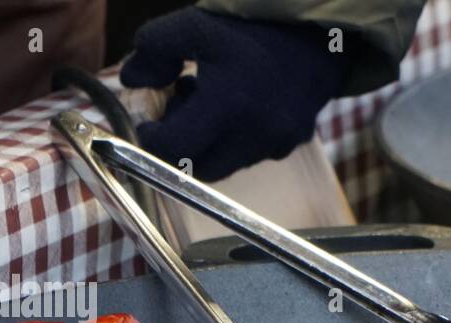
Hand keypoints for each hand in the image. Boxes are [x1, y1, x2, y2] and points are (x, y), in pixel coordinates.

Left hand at [120, 8, 348, 180]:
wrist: (319, 33)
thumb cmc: (254, 27)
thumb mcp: (195, 25)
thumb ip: (154, 49)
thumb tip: (130, 80)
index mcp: (228, 106)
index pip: (173, 148)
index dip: (151, 139)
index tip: (147, 124)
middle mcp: (254, 135)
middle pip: (198, 169)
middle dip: (180, 147)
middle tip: (176, 113)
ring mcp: (275, 145)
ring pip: (225, 165)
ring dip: (207, 143)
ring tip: (208, 102)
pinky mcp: (290, 145)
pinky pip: (250, 155)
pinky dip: (233, 139)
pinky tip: (235, 106)